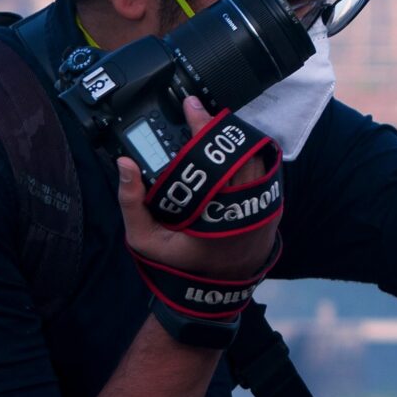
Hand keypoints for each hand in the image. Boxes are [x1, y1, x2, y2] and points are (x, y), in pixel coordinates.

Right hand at [117, 97, 280, 279]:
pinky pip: (262, 170)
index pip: (213, 161)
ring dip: (232, 141)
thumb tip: (124, 164)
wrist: (215, 289)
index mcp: (217, 217)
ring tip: (209, 126)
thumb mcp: (145, 240)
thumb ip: (131, 203)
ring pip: (254, 159)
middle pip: (238, 153)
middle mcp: (247, 210)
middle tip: (197, 111)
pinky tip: (225, 148)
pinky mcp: (272, 207)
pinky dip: (245, 155)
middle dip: (217, 129)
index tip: (191, 107)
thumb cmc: (179, 264)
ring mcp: (265, 208)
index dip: (202, 129)